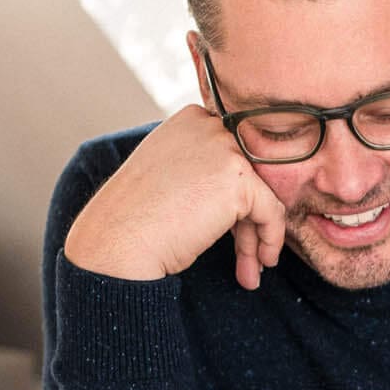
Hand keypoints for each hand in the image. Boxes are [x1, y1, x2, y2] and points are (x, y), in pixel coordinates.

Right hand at [63, 105, 286, 290]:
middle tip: (248, 256)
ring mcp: (224, 148)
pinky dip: (270, 239)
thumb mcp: (169, 176)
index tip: (232, 228)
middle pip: (249, 175)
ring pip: (261, 195)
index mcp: (191, 120)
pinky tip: (260, 263)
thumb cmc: (136, 218)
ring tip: (252, 269)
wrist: (118, 240)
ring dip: (256, 236)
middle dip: (247, 220)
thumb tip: (242, 193)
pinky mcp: (238, 177)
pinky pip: (271, 211)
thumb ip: (203, 169)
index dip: (234, 196)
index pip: (233, 155)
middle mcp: (209, 125)